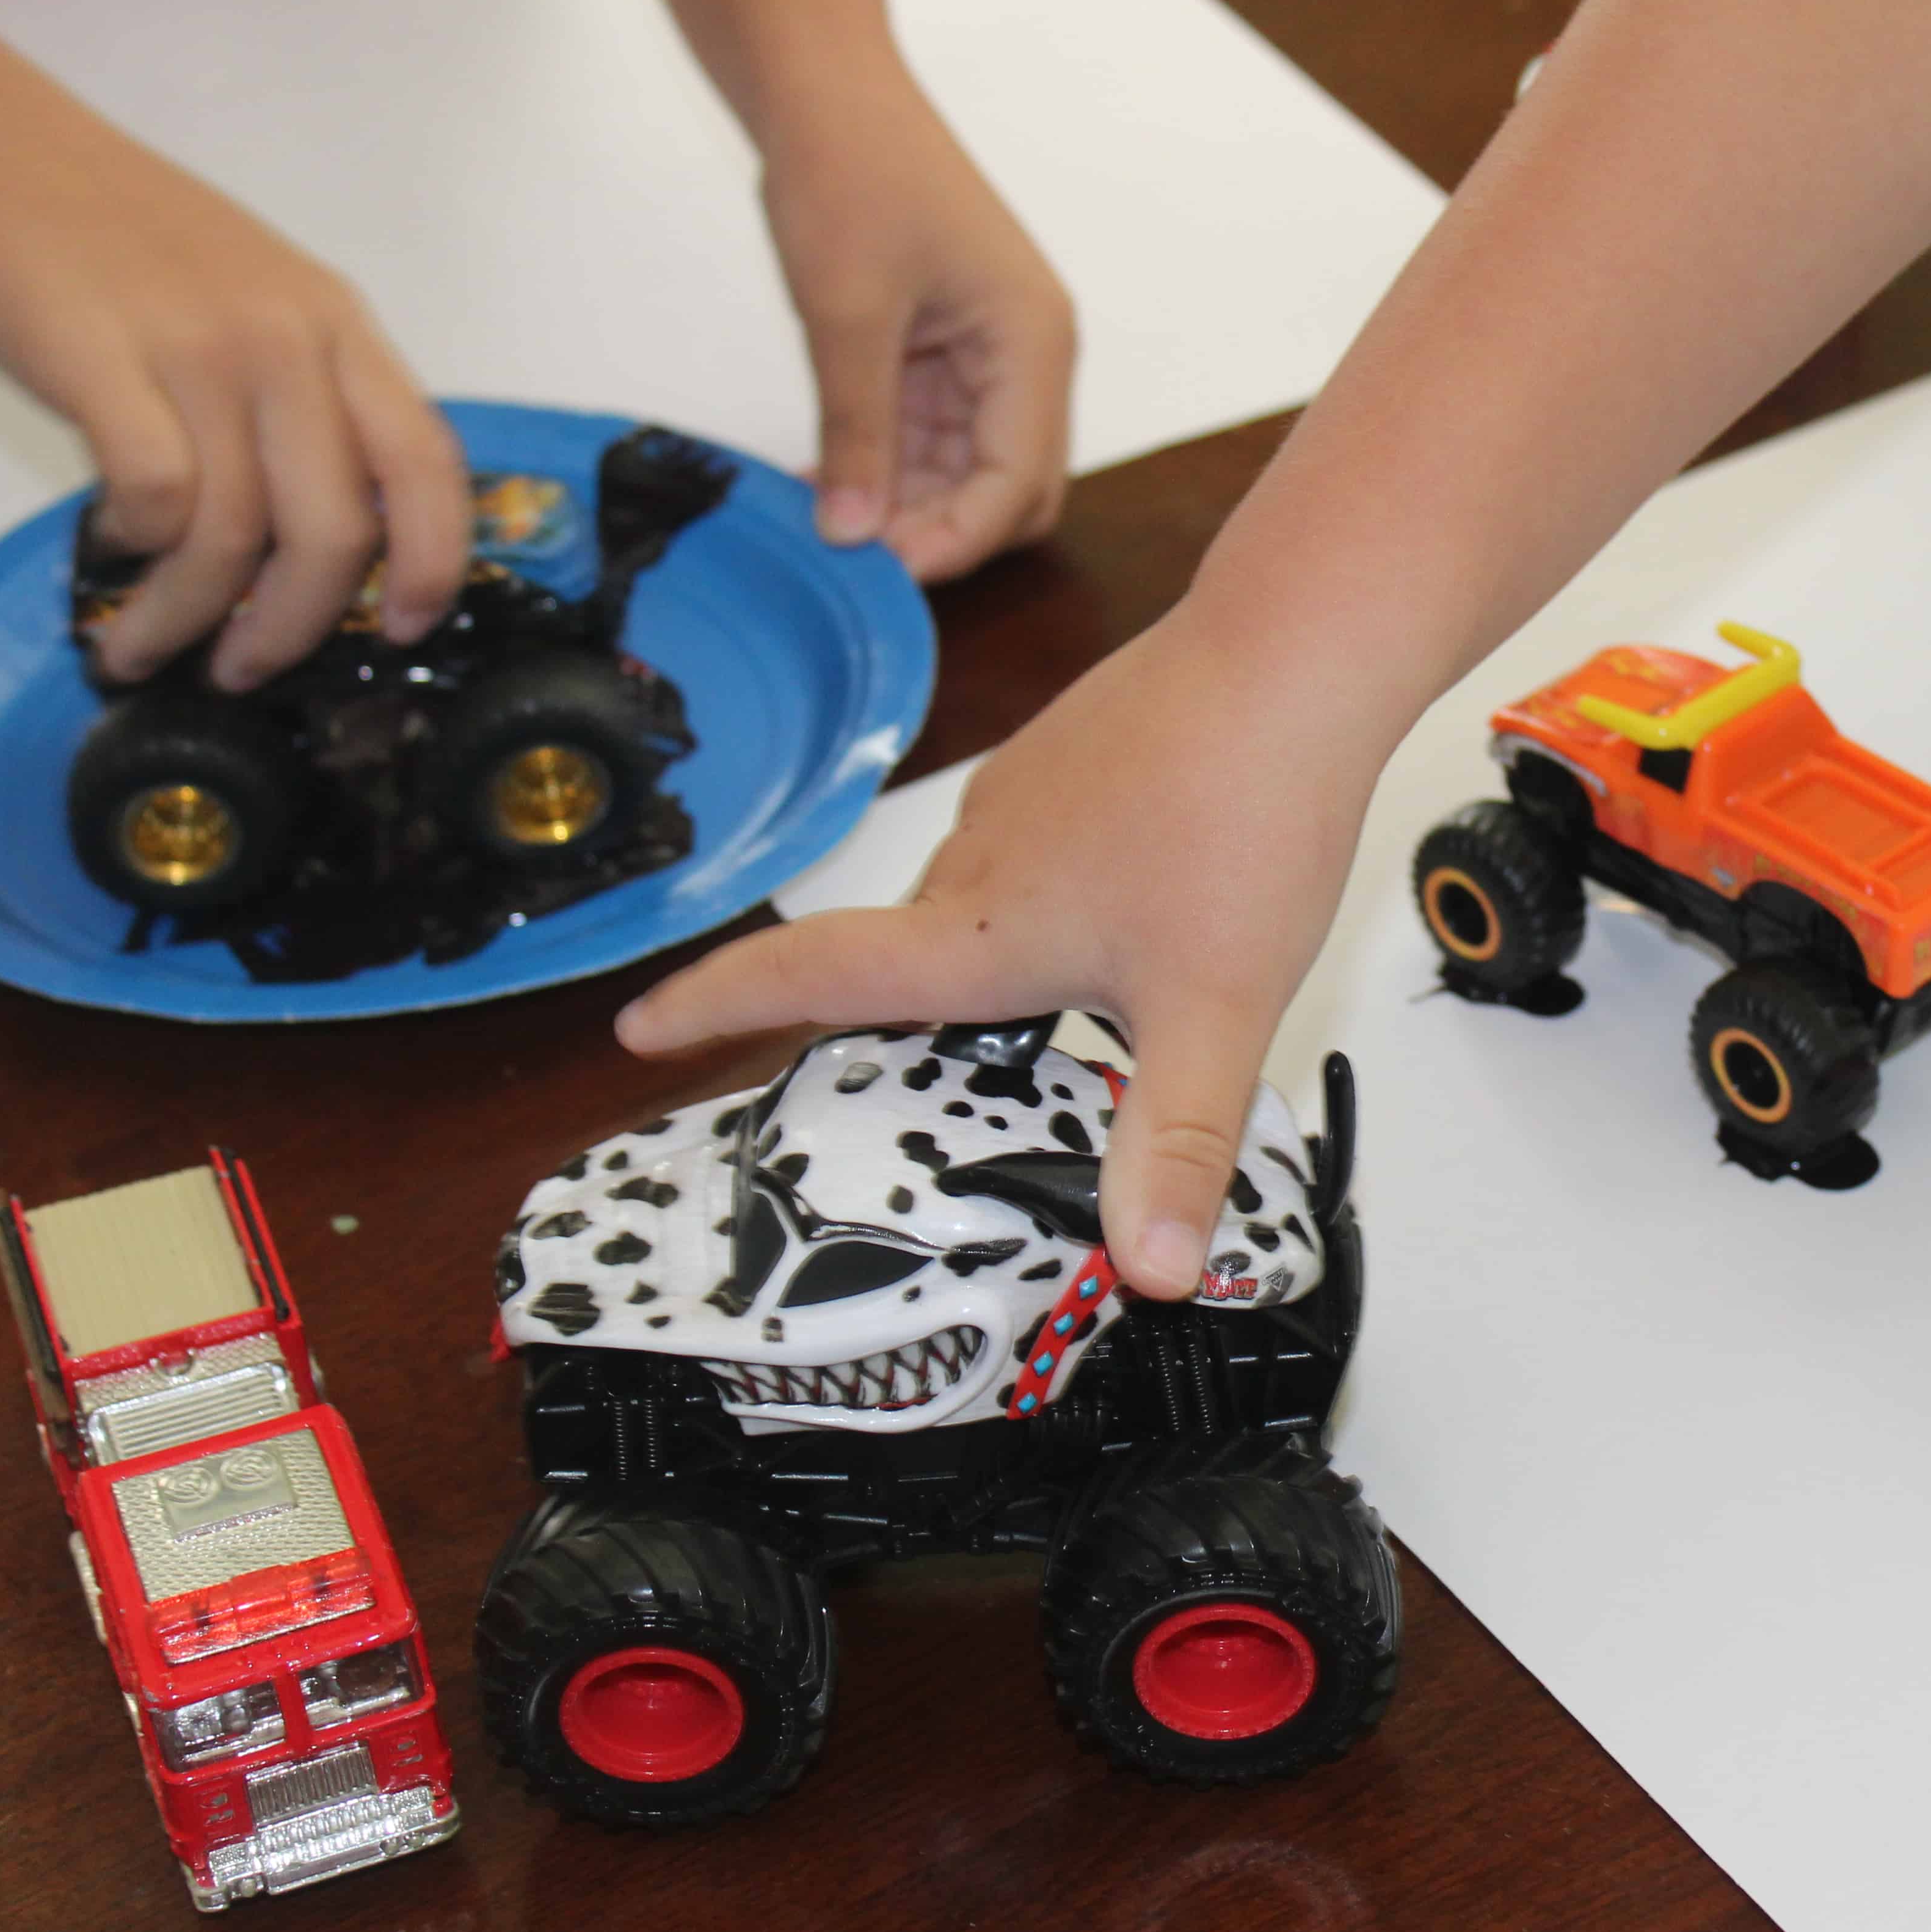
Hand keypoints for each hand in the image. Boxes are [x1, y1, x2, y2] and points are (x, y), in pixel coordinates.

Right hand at [0, 69, 465, 687]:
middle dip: (292, 628)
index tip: (402, 630)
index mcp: (338, 326)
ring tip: (144, 649)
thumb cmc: (115, 230)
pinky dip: (137, 546)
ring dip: (190, 617)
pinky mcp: (102, 359)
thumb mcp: (254, 294)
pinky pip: (153, 495)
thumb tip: (334, 527)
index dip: (432, 563)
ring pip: (233, 533)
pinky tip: (112, 551)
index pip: (426, 465)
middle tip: (245, 669)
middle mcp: (287, 339)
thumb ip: (306, 392)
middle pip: (334, 531)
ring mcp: (198, 347)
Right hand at [613, 612, 1376, 1296]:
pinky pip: (1029, 852)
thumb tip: (1157, 1272)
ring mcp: (1023, 799)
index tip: (637, 1029)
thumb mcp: (1216, 1011)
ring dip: (977, 960)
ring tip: (1023, 1021)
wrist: (1293, 659)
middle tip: (871, 1074)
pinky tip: (1116, 918)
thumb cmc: (1244, 819)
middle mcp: (977, 859)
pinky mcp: (1073, 761)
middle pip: (895, 954)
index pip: (809, 975)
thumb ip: (1178, 1143)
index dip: (714, 1005)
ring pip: (969, 902)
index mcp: (981, 930)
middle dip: (878, 1014)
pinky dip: (1042, 902)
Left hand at [754, 72, 1073, 579]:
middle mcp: (1027, 357)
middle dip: (943, 532)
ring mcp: (988, 355)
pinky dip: (885, 466)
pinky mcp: (945, 350)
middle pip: (1012, 490)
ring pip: (967, 471)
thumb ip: (856, 432)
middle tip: (857, 558)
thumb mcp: (846, 315)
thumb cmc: (850, 172)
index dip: (954, 540)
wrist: (824, 90)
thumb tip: (852, 535)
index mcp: (1032, 344)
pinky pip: (929, 436)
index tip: (879, 573)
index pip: (1019, 483)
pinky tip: (826, 481)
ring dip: (907, 504)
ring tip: (828, 521)